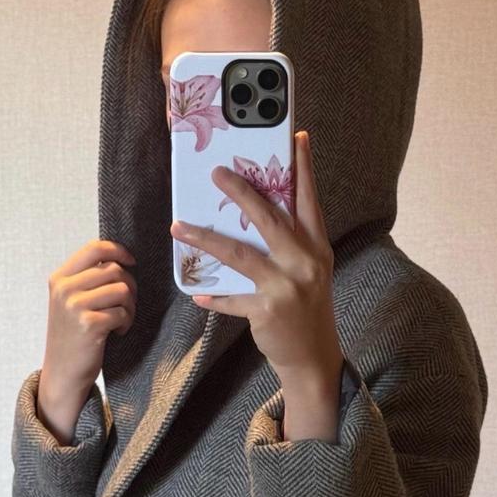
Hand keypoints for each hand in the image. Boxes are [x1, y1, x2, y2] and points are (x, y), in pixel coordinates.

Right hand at [41, 238, 137, 402]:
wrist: (62, 373)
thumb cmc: (72, 336)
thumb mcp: (70, 301)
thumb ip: (87, 279)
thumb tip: (120, 259)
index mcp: (60, 278)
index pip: (94, 248)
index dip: (118, 250)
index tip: (131, 262)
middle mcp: (65, 289)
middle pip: (114, 270)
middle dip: (129, 287)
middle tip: (126, 306)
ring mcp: (75, 306)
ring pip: (122, 290)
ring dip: (129, 307)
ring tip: (121, 320)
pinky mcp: (89, 324)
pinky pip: (122, 312)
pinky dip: (126, 323)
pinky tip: (116, 332)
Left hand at [169, 131, 343, 388]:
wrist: (314, 357)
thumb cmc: (306, 308)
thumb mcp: (309, 271)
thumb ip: (291, 243)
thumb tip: (255, 210)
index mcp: (317, 247)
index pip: (309, 201)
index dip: (303, 170)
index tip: (295, 138)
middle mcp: (305, 262)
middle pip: (269, 219)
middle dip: (241, 192)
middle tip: (216, 172)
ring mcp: (287, 287)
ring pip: (240, 254)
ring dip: (206, 239)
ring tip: (179, 227)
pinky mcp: (268, 310)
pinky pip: (232, 298)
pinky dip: (213, 296)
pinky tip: (197, 292)